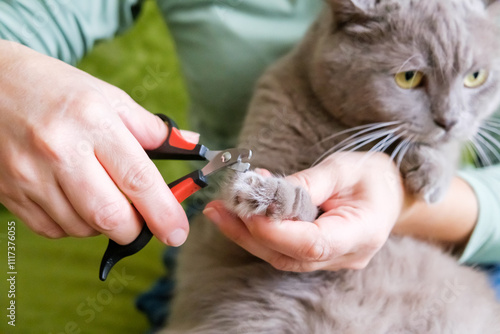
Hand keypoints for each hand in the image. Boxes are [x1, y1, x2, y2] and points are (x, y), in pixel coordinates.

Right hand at [0, 40, 190, 245]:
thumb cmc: (57, 90)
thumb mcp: (108, 97)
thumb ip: (150, 127)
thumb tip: (189, 144)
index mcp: (93, 121)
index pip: (138, 179)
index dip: (163, 213)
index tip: (177, 232)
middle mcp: (61, 151)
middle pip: (111, 215)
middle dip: (135, 228)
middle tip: (142, 218)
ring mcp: (31, 175)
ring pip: (84, 228)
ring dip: (104, 224)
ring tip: (104, 195)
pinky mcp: (12, 193)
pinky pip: (55, 230)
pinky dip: (76, 225)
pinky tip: (77, 200)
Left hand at [203, 152, 405, 271]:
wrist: (391, 192)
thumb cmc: (373, 177)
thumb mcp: (344, 168)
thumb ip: (309, 182)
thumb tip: (269, 193)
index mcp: (362, 233)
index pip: (313, 244)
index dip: (276, 230)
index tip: (247, 210)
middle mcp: (345, 255)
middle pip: (289, 255)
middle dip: (249, 233)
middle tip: (219, 210)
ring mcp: (331, 259)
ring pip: (281, 256)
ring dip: (248, 233)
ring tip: (222, 209)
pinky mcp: (316, 254)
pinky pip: (284, 248)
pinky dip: (261, 230)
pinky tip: (243, 210)